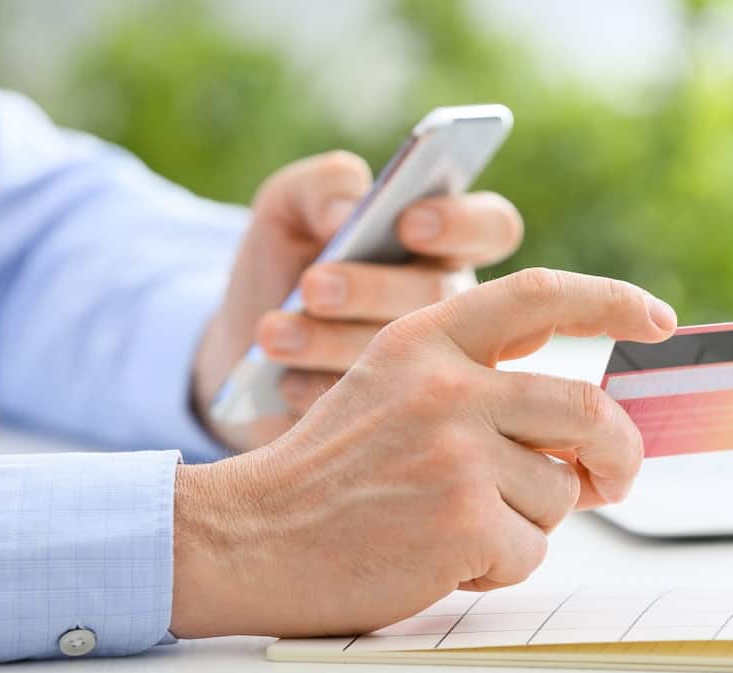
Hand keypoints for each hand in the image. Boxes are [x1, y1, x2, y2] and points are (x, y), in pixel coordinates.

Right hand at [170, 269, 678, 638]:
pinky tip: (441, 554)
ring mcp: (456, 451)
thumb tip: (588, 434)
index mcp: (427, 338)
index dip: (610, 301)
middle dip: (616, 453)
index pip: (539, 295)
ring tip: (458, 522)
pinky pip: (532, 549)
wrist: (249, 535)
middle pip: (587, 408)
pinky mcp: (462, 520)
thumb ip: (484, 391)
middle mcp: (448, 384)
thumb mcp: (394, 392)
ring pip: (560, 492)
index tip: (657, 318)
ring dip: (529, 520)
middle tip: (612, 478)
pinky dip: (501, 563)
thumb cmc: (329, 471)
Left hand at [191, 151, 523, 451]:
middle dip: (374, 288)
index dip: (463, 224)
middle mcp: (458, 311)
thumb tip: (344, 212)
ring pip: (416, 360)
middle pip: (445, 296)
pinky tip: (284, 384)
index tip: (408, 224)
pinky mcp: (406, 426)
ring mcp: (438, 373)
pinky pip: (381, 418)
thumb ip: (317, 185)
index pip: (492, 226)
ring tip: (274, 334)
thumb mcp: (287, 213)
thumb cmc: (280, 272)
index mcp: (443, 246)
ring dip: (336, 342)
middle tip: (314, 286)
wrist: (240, 357)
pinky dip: (322, 394)